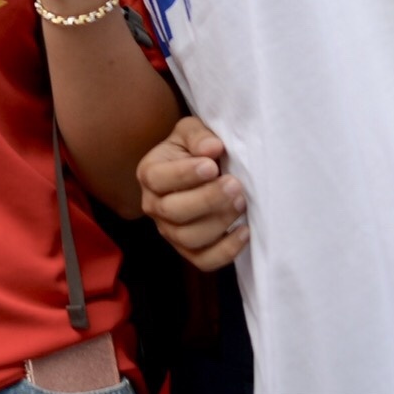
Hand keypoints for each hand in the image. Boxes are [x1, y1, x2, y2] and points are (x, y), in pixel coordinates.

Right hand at [137, 116, 249, 269]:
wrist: (200, 169)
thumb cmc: (194, 149)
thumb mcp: (191, 132)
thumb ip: (199, 136)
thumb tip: (212, 148)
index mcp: (149, 174)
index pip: (158, 179)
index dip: (184, 175)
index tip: (212, 166)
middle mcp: (153, 206)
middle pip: (173, 211)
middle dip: (207, 200)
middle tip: (234, 185)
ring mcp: (169, 231)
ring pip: (189, 238)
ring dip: (218, 222)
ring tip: (242, 202)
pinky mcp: (189, 250)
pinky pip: (204, 261)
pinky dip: (226, 251)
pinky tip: (244, 231)